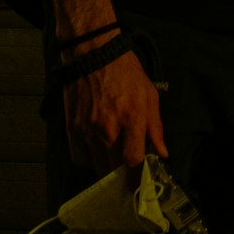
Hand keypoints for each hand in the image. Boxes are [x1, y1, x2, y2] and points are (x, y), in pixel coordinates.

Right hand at [63, 48, 166, 169]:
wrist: (93, 52)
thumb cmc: (123, 69)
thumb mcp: (148, 93)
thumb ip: (155, 126)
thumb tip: (161, 151)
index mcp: (131, 116)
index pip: (134, 161)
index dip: (138, 176)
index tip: (140, 181)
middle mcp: (108, 127)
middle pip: (115, 169)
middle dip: (123, 172)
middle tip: (127, 166)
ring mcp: (87, 129)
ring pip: (98, 167)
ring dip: (106, 168)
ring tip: (113, 157)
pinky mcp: (72, 128)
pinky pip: (80, 158)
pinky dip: (88, 160)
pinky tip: (96, 151)